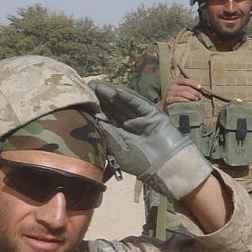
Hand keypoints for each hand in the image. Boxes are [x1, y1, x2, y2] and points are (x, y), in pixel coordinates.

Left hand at [91, 81, 212, 201]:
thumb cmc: (143, 165)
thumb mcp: (121, 153)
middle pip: (113, 108)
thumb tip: (97, 121)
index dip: (95, 109)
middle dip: (101, 97)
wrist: (168, 167)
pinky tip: (117, 90)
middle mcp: (130, 125)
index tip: (82, 100)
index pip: (106, 119)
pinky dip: (128, 97)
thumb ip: (110, 137)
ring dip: (112, 94)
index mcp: (121, 136)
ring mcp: (141, 119)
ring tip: (98, 84)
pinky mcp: (152, 115)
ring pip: (124, 104)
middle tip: (88, 85)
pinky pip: (138, 104)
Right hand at [162, 78, 205, 105]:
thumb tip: (199, 89)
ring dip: (190, 96)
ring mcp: (170, 93)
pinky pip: (177, 99)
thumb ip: (188, 89)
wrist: (165, 105)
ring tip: (196, 99)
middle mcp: (172, 87)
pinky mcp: (168, 100)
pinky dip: (184, 100)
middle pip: (185, 87)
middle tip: (199, 96)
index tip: (200, 87)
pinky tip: (189, 102)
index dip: (193, 83)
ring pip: (182, 93)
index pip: (185, 81)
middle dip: (194, 92)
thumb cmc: (176, 97)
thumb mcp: (181, 91)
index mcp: (176, 82)